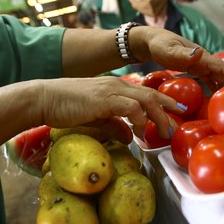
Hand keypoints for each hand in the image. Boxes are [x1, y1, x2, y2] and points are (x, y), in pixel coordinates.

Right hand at [33, 76, 183, 139]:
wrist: (43, 98)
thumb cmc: (66, 107)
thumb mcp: (95, 118)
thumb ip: (113, 125)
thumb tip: (129, 137)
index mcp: (116, 87)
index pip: (146, 93)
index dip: (164, 102)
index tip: (176, 112)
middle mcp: (117, 85)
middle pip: (151, 95)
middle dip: (168, 108)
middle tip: (179, 122)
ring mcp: (111, 90)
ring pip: (146, 99)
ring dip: (159, 116)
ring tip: (165, 131)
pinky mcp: (104, 99)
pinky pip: (130, 106)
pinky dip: (140, 118)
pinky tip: (141, 131)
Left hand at [135, 27, 223, 89]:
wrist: (152, 42)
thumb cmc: (160, 45)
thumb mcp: (169, 50)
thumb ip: (182, 53)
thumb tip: (199, 53)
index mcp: (202, 56)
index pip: (222, 67)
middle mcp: (204, 60)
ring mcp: (200, 65)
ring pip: (218, 77)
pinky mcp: (195, 69)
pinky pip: (209, 80)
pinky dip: (215, 88)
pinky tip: (218, 99)